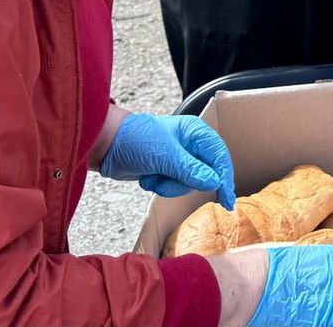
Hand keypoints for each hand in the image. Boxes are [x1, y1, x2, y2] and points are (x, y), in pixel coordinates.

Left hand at [98, 113, 236, 206]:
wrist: (106, 145)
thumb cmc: (136, 140)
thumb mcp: (165, 156)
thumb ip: (192, 170)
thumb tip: (215, 182)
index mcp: (196, 133)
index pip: (219, 157)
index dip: (224, 178)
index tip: (226, 200)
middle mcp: (191, 145)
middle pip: (205, 173)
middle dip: (184, 182)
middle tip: (167, 181)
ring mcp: (179, 158)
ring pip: (189, 183)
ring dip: (169, 186)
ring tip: (153, 177)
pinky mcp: (167, 170)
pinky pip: (174, 186)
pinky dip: (161, 186)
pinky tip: (148, 178)